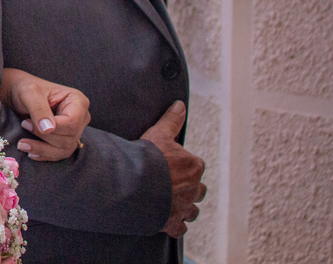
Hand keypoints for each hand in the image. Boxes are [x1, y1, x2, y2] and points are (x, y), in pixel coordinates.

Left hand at [0, 68, 90, 160]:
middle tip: (23, 126)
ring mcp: (75, 131)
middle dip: (44, 137)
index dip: (52, 128)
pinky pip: (60, 154)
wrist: (21, 95)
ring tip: (22, 144)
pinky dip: (44, 155)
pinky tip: (30, 152)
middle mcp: (81, 117)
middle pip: (69, 138)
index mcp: (78, 101)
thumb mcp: (30, 93)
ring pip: (65, 149)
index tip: (27, 123)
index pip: (71, 123)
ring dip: (42, 149)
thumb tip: (48, 129)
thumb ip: (39, 109)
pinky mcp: (67, 141)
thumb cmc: (27, 89)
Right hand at [140, 101, 205, 236]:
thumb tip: (180, 105)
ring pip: (193, 210)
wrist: (134, 184)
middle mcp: (194, 189)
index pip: (195, 165)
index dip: (183, 165)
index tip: (170, 164)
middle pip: (198, 189)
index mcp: (194, 167)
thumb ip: (172, 120)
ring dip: (186, 206)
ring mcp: (184, 207)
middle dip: (189, 187)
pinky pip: (180, 227)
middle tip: (172, 183)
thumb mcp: (159, 133)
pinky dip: (176, 224)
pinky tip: (168, 219)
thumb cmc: (147, 158)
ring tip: (172, 201)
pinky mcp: (173, 222)